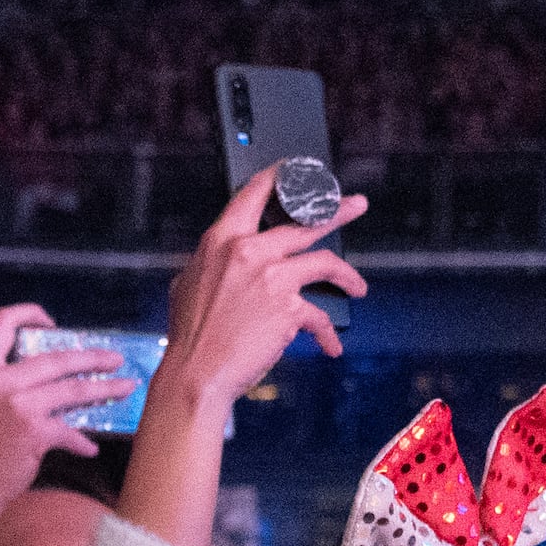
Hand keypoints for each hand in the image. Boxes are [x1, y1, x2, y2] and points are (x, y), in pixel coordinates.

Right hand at [0, 300, 134, 543]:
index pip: (2, 322)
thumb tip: (54, 377)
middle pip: (54, 357)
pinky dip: (82, 442)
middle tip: (114, 359)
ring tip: (126, 387)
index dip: (29, 313)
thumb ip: (7, 384)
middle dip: (91, 357)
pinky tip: (90, 448)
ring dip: (105, 389)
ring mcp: (16, 405)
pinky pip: (69, 431)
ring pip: (72, 389)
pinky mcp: (33, 432)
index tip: (53, 324)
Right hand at [152, 170, 367, 432]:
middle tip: (357, 205)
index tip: (298, 171)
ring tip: (357, 286)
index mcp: (221, 240)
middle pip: (305, 220)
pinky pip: (319, 316)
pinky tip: (331, 344)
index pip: (254, 193)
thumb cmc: (191, 335)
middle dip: (338, 210)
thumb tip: (228, 259)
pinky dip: (327, 334)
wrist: (197, 373)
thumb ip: (214, 263)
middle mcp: (249, 251)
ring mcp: (272, 278)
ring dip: (348, 275)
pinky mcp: (289, 308)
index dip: (281, 177)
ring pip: (325, 262)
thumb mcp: (188, 284)